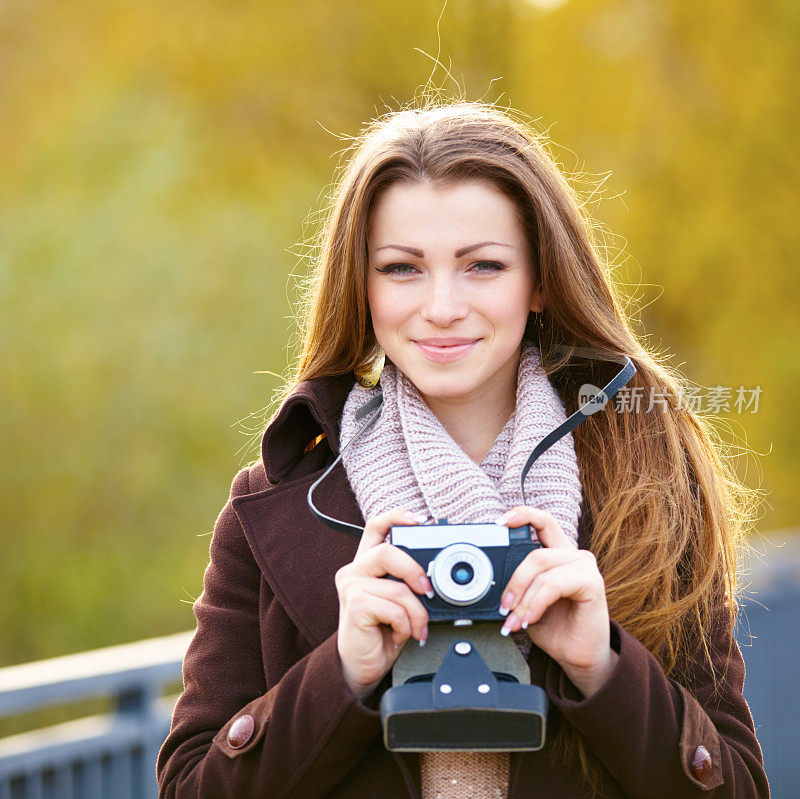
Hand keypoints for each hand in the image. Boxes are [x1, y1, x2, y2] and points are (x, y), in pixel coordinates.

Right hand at [335, 508, 432, 700]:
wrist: (362, 667)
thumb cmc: (383, 632)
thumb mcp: (399, 601)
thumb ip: (408, 582)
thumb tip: (436, 577)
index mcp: (367, 563)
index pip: (376, 526)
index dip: (397, 517)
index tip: (420, 521)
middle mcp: (355, 570)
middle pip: (388, 552)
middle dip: (415, 571)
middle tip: (428, 591)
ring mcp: (351, 587)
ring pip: (398, 588)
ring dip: (417, 613)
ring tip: (416, 628)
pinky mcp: (354, 607)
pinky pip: (394, 610)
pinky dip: (406, 626)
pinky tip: (400, 635)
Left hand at [496, 506, 617, 697]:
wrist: (577, 656)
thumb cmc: (554, 627)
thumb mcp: (526, 601)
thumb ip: (516, 584)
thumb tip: (490, 582)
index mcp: (557, 552)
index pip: (542, 521)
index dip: (522, 515)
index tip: (500, 522)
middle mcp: (572, 554)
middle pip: (534, 552)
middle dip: (513, 582)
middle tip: (503, 606)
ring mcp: (584, 566)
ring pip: (541, 568)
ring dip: (523, 598)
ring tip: (515, 619)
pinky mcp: (592, 583)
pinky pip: (554, 585)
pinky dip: (537, 603)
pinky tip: (531, 618)